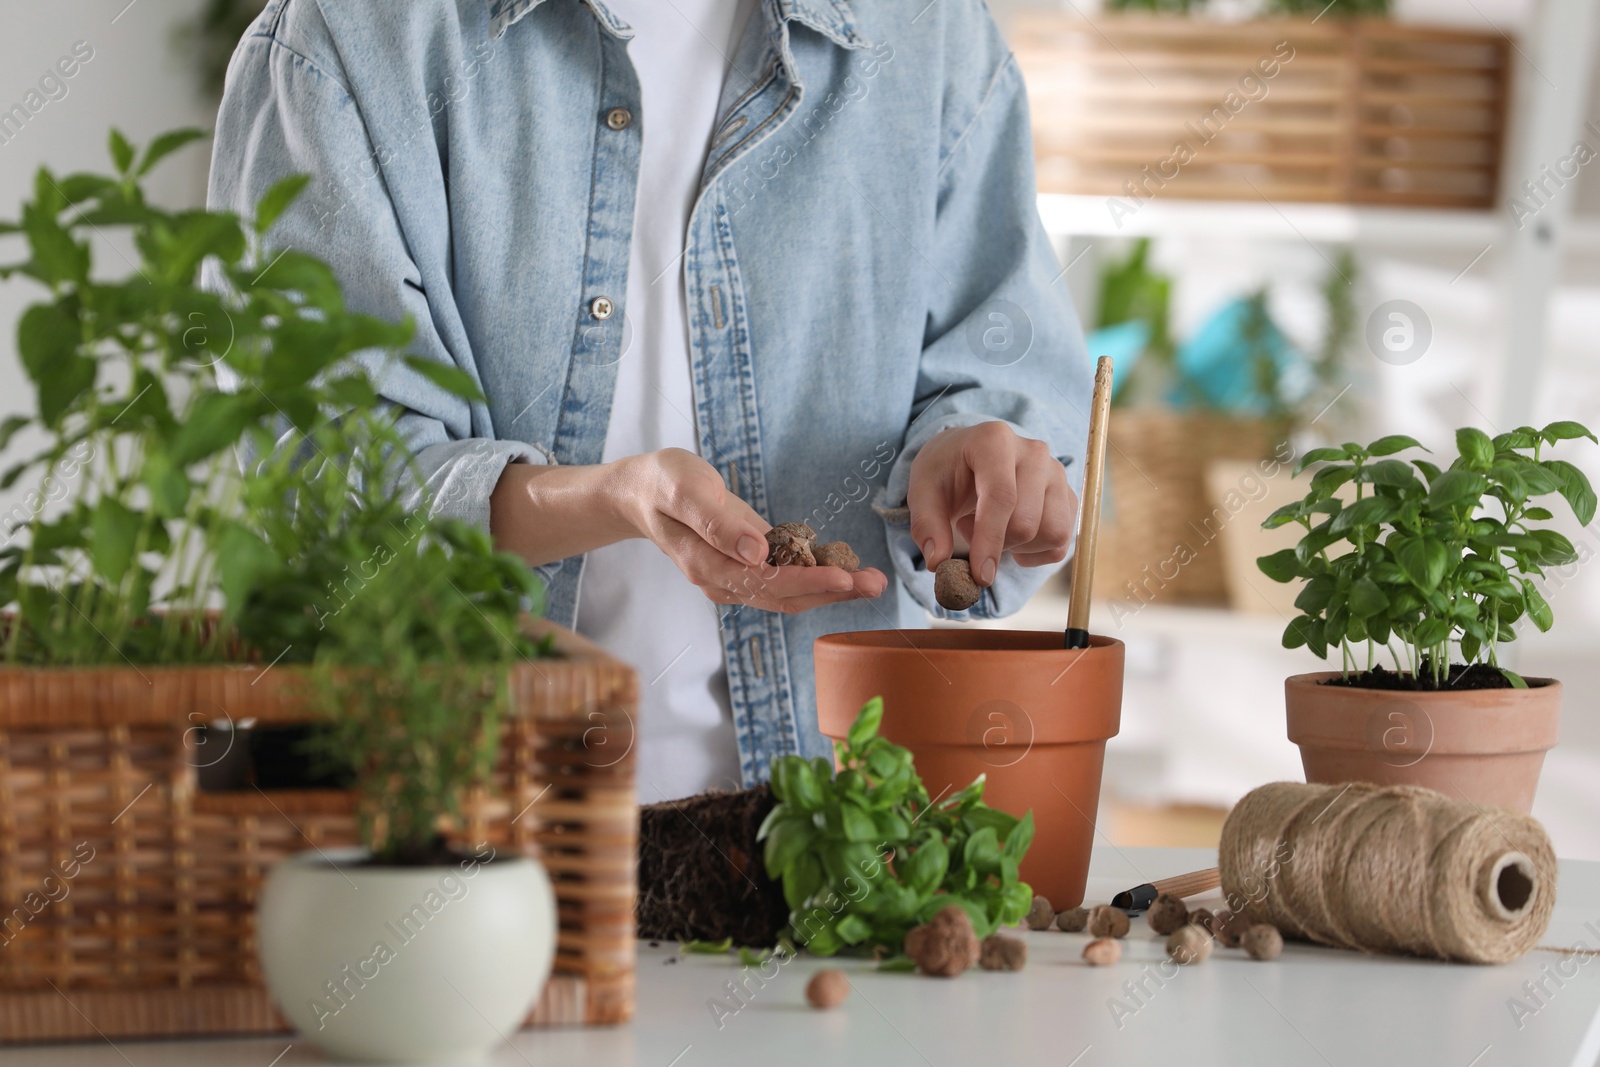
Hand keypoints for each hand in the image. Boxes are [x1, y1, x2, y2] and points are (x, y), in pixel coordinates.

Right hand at [612, 449, 886, 613]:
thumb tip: (757, 551)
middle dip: (833, 591)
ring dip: (833, 590)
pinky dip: (818, 577)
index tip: (843, 577)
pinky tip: (847, 569)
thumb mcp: (684, 490)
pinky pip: (787, 579)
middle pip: (785, 596)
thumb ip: (718, 523)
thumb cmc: (663, 484)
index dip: (806, 581)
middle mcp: (725, 581)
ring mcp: (737, 578)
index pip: (765, 582)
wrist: (644, 492)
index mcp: (708, 565)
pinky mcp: (749, 567)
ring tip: (873, 581)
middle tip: (877, 583)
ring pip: (791, 593)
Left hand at [907, 422, 1076, 584]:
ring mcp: (1057, 474)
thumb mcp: (922, 491)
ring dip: (1019, 548)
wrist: (968, 458)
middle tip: (968, 527)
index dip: (990, 540)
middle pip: (1027, 523)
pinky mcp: (1068, 497)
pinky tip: (1012, 537)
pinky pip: (1061, 544)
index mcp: (994, 441)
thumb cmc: (946, 472)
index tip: (979, 575)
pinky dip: (1035, 554)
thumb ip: (926, 525)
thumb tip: (938, 562)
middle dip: (996, 544)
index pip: (1002, 497)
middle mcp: (1034, 453)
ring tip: (992, 527)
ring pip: (1053, 534)